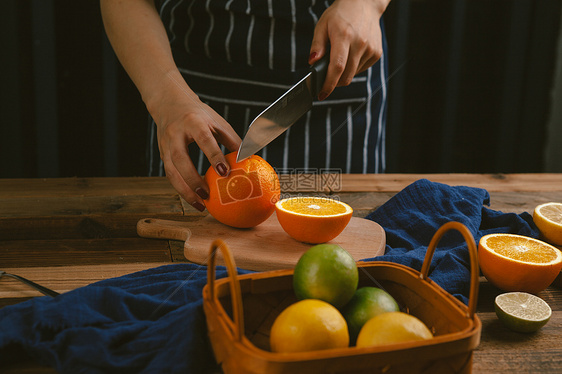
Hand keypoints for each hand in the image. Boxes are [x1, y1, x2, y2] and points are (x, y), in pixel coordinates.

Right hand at [148, 71, 241, 210]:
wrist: (170, 104)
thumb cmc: (199, 115)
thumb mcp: (218, 122)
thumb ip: (232, 140)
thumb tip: (249, 158)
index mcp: (193, 122)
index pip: (204, 139)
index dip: (214, 156)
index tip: (225, 172)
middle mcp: (176, 133)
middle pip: (180, 158)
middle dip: (192, 179)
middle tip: (207, 195)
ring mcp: (166, 145)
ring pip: (171, 170)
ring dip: (184, 190)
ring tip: (200, 204)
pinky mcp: (162, 154)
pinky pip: (169, 174)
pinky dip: (181, 188)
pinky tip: (193, 199)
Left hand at [309, 0, 389, 99]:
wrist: (364, 4)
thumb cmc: (341, 14)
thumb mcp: (323, 25)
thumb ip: (317, 45)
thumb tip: (312, 63)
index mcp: (344, 36)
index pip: (336, 67)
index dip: (328, 84)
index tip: (322, 94)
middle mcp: (360, 44)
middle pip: (346, 76)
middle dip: (334, 83)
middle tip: (326, 81)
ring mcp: (370, 49)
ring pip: (353, 74)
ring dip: (343, 74)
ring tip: (340, 58)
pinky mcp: (376, 53)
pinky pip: (361, 69)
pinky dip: (352, 68)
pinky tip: (350, 55)